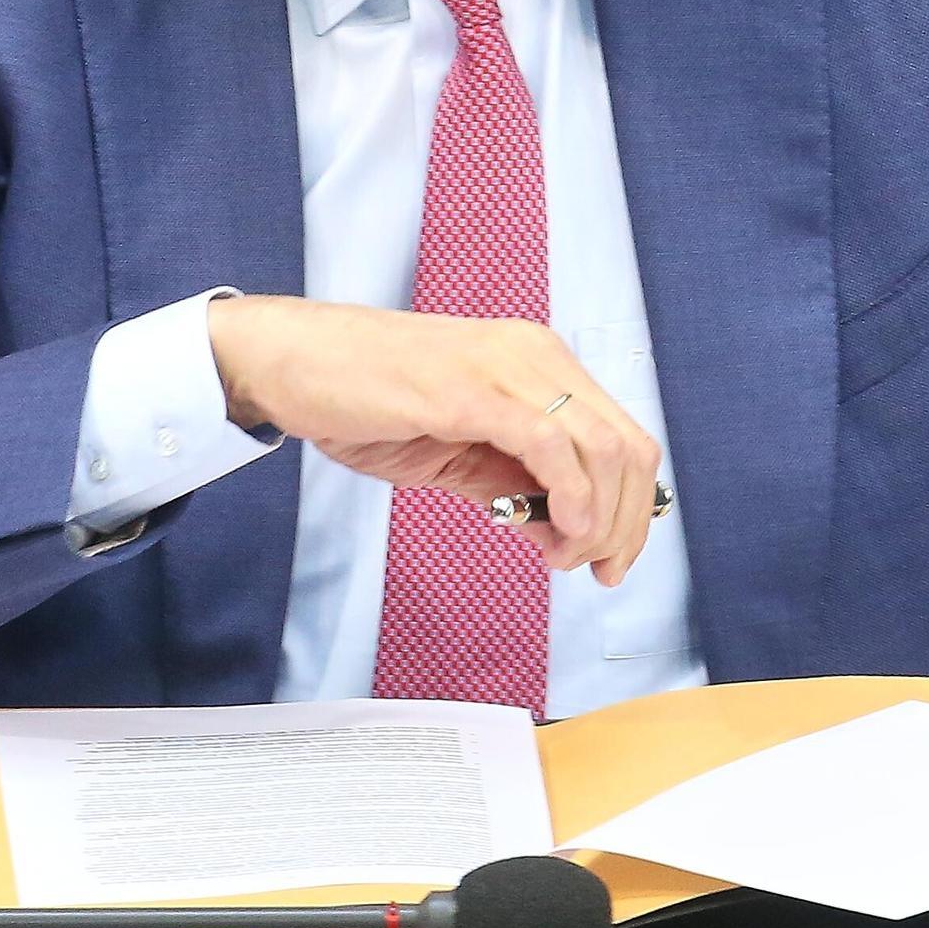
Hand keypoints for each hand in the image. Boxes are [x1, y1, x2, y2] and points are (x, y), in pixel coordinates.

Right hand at [206, 294, 661, 584]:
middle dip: (627, 523)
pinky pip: (548, 444)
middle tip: (597, 570)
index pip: (624, 438)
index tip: (611, 559)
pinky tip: (555, 532)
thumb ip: (513, 487)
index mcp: (539, 364)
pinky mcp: (471, 390)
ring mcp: (507, 368)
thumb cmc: (368, 399)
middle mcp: (536, 357)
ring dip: (599, 519)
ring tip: (565, 558)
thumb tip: (562, 534)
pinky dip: (569, 497)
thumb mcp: (459, 453)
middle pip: (629, 447)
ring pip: (602, 447)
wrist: (294, 362)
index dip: (634, 508)